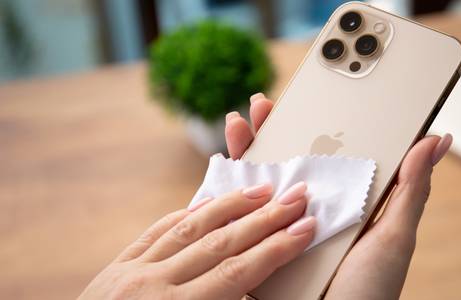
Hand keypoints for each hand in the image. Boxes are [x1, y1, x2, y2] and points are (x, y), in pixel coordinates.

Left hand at [80, 182, 315, 299]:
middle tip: (297, 195)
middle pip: (221, 242)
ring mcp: (131, 273)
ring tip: (262, 189)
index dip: (277, 248)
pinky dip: (184, 214)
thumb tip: (254, 293)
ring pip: (189, 228)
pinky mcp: (115, 268)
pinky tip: (206, 202)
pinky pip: (155, 232)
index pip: (238, 272)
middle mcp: (153, 287)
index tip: (306, 227)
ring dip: (229, 206)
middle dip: (264, 218)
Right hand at [225, 93, 452, 299]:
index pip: (326, 156)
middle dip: (270, 130)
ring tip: (239, 123)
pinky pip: (236, 219)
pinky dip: (224, 193)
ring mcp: (280, 230)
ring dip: (244, 151)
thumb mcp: (395, 237)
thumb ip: (411, 189)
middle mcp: (309, 213)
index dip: (314, 125)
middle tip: (263, 105)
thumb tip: (436, 139)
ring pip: (257, 184)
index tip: (306, 98)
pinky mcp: (257, 250)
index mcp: (342, 204)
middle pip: (286, 163)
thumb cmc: (372, 290)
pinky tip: (222, 166)